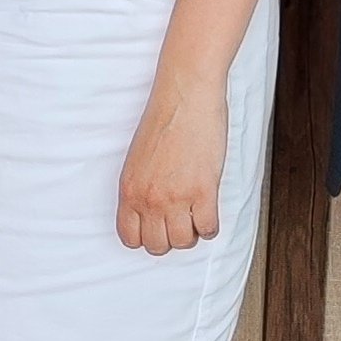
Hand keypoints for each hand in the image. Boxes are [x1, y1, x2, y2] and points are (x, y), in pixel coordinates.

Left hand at [115, 76, 226, 258]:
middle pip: (156, 245)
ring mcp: (176, 197)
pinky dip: (211, 225)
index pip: (130, 237)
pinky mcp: (203, 192)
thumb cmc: (164, 119)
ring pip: (183, 242)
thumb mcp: (138, 158)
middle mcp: (149, 198)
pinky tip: (210, 208)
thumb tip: (148, 210)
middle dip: (170, 237)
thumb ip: (141, 186)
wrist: (185, 95)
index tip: (157, 227)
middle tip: (180, 220)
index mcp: (129, 189)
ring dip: (192, 232)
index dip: (146, 237)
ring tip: (196, 214)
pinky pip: (208, 229)